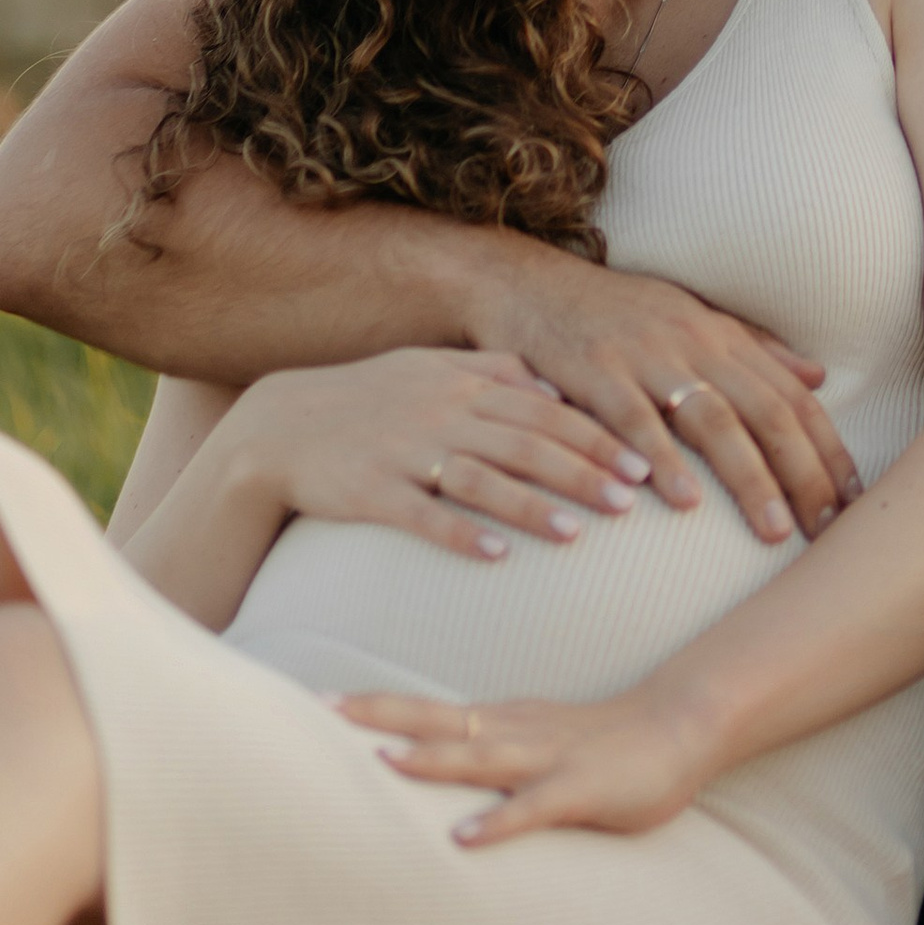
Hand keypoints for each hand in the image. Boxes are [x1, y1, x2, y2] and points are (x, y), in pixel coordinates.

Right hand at [231, 350, 644, 560]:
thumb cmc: (367, 399)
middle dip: (583, 471)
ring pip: (482, 478)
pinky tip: (496, 557)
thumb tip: (554, 385)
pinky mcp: (371, 491)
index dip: (597, 435)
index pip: (545, 408)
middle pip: (526, 442)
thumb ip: (494, 371)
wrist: (280, 427)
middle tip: (632, 500)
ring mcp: (405, 451)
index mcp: (461, 381)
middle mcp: (440, 411)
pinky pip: (422, 515)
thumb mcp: (430, 367)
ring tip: (578, 533)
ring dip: (532, 506)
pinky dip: (461, 535)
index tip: (643, 461)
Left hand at [339, 685, 704, 841]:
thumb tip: (443, 765)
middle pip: (438, 719)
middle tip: (325, 708)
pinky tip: (466, 838)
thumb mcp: (539, 739)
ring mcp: (546, 758)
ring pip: (479, 756)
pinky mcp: (578, 790)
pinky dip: (498, 821)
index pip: (430, 710)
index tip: (323, 700)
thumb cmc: (606, 742)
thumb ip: (494, 752)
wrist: (680, 726)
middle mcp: (514, 731)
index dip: (379, 705)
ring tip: (384, 761)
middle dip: (382, 715)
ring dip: (432, 758)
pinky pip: (531, 808)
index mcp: (502, 720)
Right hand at [460, 251, 862, 543]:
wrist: (530, 286)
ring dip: (747, 477)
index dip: (828, 450)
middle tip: (828, 530)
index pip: (791, 397)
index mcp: (722, 336)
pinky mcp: (595, 373)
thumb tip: (820, 376)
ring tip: (772, 530)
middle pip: (764, 411)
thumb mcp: (692, 321)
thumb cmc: (617, 314)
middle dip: (803, 473)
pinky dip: (661, 460)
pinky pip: (634, 421)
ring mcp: (646, 357)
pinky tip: (680, 501)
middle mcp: (694, 343)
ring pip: (712, 419)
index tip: (854, 503)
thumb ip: (755, 350)